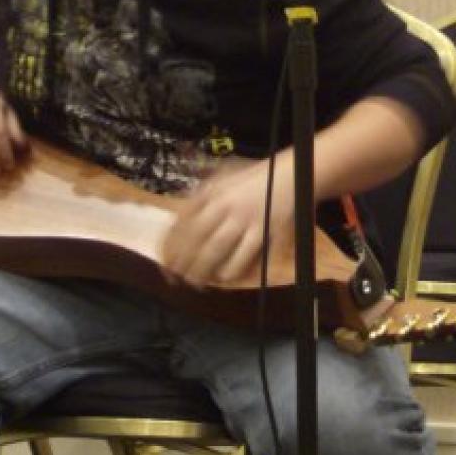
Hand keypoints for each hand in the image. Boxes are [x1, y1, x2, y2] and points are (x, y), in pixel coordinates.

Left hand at [161, 158, 294, 287]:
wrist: (291, 172)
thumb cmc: (257, 177)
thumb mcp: (224, 176)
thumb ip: (202, 195)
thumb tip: (179, 217)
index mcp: (211, 190)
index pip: (181, 220)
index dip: (170, 243)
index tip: (164, 260)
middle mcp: (224, 203)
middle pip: (195, 237)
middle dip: (182, 261)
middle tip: (174, 277)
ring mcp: (244, 218)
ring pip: (215, 249)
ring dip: (202, 269)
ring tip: (195, 282)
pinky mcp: (263, 230)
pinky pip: (243, 256)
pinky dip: (231, 269)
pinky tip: (224, 277)